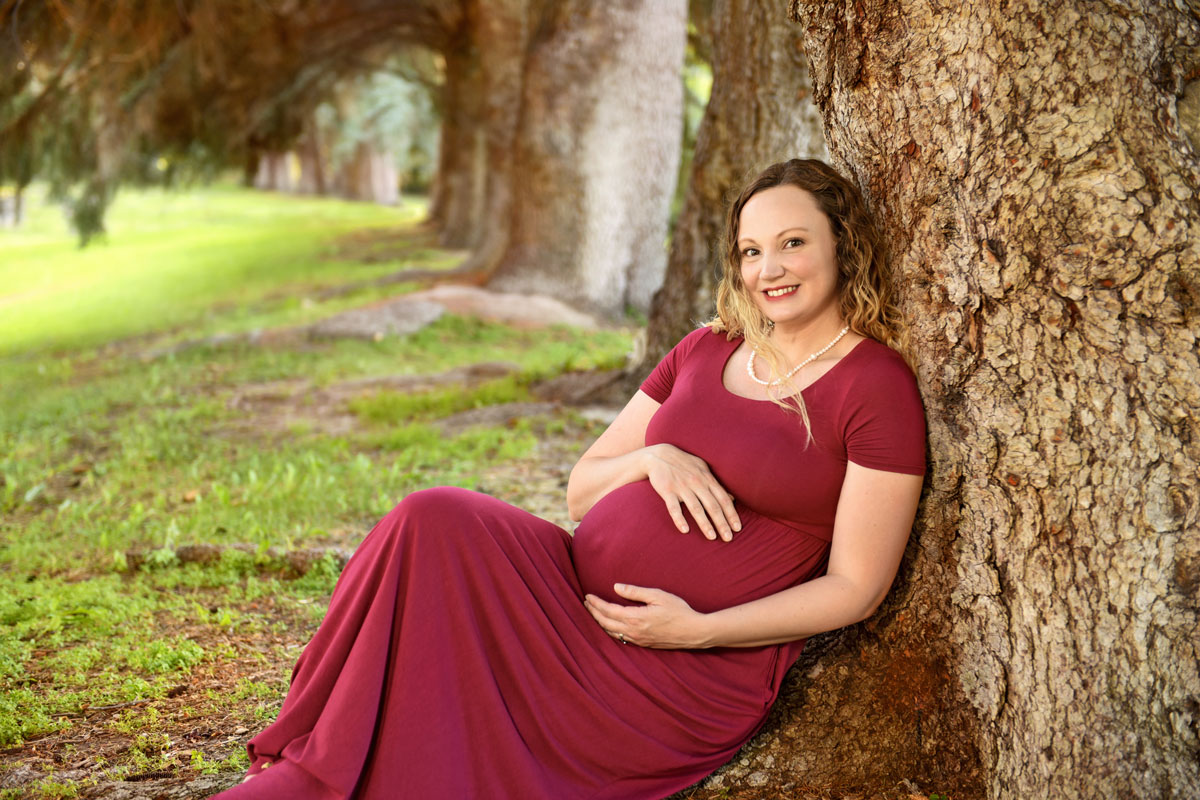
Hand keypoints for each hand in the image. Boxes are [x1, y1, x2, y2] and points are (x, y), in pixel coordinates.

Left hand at [584, 584, 710, 648]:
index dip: (596, 603)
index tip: (588, 596)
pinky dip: (610, 630)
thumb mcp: (658, 595)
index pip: (608, 610)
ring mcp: (637, 640)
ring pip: (611, 632)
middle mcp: (633, 631)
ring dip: (600, 622)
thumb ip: (635, 592)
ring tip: (593, 612)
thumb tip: (616, 587)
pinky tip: (609, 625)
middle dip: (593, 612)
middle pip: (605, 623)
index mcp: (635, 618)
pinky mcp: (643, 644)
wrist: (693, 632)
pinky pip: (620, 638)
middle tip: (586, 603)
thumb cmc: (678, 611)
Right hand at [642, 444, 740, 540]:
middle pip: (712, 506)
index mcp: (707, 479)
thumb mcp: (703, 470)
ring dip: (705, 523)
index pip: (723, 499)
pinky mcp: (667, 490)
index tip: (737, 528)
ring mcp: (681, 487)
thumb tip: (732, 498)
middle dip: (722, 523)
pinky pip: (673, 507)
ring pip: (696, 508)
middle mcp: (697, 483)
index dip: (731, 514)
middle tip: (728, 538)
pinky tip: (685, 530)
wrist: (659, 455)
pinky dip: (679, 519)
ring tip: (712, 537)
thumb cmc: (685, 464)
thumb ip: (716, 485)